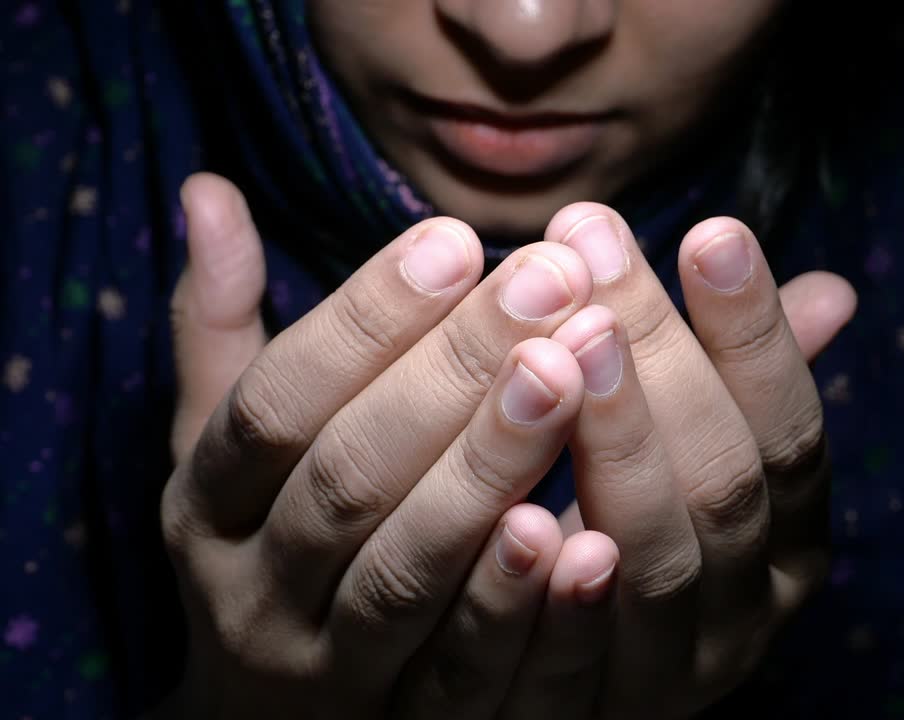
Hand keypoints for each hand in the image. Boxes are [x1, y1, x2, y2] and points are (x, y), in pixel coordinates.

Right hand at [161, 174, 620, 717]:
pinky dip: (515, 609)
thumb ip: (223, 328)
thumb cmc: (267, 539)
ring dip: (487, 471)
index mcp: (208, 502)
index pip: (275, 402)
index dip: (364, 321)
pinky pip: (461, 675)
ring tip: (570, 373)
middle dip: (451, 375)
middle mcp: (251, 589)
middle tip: (550, 282)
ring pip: (405, 568)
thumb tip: (210, 191)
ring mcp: (326, 670)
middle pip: (348, 475)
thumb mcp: (225, 447)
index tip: (457, 238)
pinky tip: (586, 537)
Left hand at [496, 204, 854, 718]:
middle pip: (723, 482)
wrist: (555, 692)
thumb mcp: (698, 461)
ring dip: (615, 450)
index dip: (756, 336)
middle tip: (593, 246)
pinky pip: (569, 665)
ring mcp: (671, 677)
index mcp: (789, 544)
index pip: (790, 432)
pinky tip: (514, 512)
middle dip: (662, 359)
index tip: (711, 230)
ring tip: (559, 346)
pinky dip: (546, 594)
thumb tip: (832, 291)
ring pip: (657, 561)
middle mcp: (749, 613)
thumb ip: (743, 386)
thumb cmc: (633, 531)